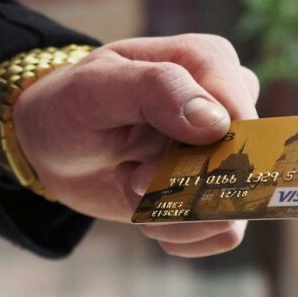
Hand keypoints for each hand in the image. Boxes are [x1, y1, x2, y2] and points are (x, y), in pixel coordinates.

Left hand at [13, 35, 259, 257]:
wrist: (55, 147)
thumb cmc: (72, 105)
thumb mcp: (95, 88)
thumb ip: (156, 90)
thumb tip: (215, 123)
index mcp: (209, 63)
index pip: (241, 122)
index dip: (199, 160)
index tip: (141, 169)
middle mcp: (229, 105)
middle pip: (239, 171)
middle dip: (178, 190)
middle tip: (130, 177)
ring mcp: (226, 152)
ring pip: (233, 210)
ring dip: (173, 215)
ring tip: (132, 189)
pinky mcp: (216, 192)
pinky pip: (225, 233)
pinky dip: (179, 233)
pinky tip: (147, 211)